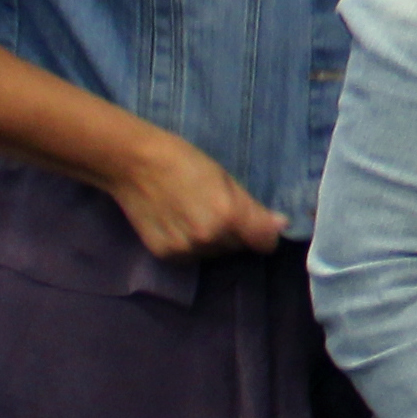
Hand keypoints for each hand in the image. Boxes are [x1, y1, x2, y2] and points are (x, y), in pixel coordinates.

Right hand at [107, 130, 285, 262]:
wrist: (134, 164)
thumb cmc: (184, 161)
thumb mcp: (226, 178)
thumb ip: (254, 209)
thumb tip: (282, 226)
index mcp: (229, 216)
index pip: (265, 243)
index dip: (265, 232)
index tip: (258, 222)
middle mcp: (210, 239)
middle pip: (239, 247)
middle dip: (235, 232)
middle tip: (215, 206)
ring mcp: (186, 250)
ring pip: (215, 253)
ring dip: (213, 240)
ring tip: (194, 212)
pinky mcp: (166, 256)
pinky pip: (192, 256)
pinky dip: (190, 244)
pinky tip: (178, 223)